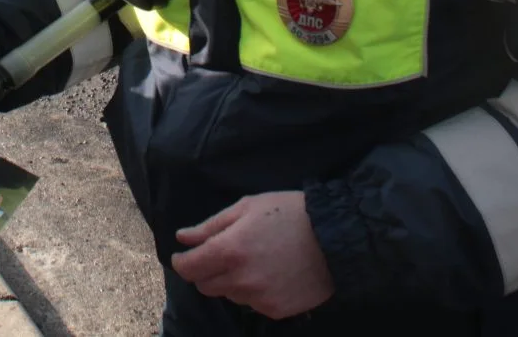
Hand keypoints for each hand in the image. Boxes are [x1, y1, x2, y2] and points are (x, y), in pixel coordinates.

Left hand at [170, 191, 333, 319]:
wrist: (336, 236)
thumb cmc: (289, 213)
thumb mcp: (247, 207)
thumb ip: (211, 226)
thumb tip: (183, 238)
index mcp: (229, 250)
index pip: (189, 268)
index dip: (182, 262)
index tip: (184, 256)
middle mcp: (241, 280)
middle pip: (205, 286)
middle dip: (205, 271)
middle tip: (220, 255)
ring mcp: (259, 298)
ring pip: (229, 295)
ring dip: (231, 281)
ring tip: (253, 260)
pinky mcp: (276, 310)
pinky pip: (252, 304)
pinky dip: (253, 291)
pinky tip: (270, 273)